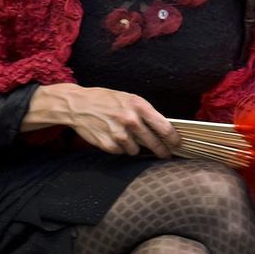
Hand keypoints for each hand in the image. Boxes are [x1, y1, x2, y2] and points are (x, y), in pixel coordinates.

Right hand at [26, 84, 181, 157]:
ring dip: (133, 147)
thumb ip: (144, 113)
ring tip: (125, 137)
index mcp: (138, 105)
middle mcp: (130, 119)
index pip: (164, 127)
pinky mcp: (107, 144)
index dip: (173, 138)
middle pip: (153, 142)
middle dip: (161, 150)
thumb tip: (163, 129)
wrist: (78, 104)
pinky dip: (119, 148)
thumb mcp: (127, 99)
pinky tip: (112, 137)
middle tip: (164, 154)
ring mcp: (118, 133)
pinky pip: (120, 152)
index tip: (177, 144)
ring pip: (135, 150)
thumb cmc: (105, 100)